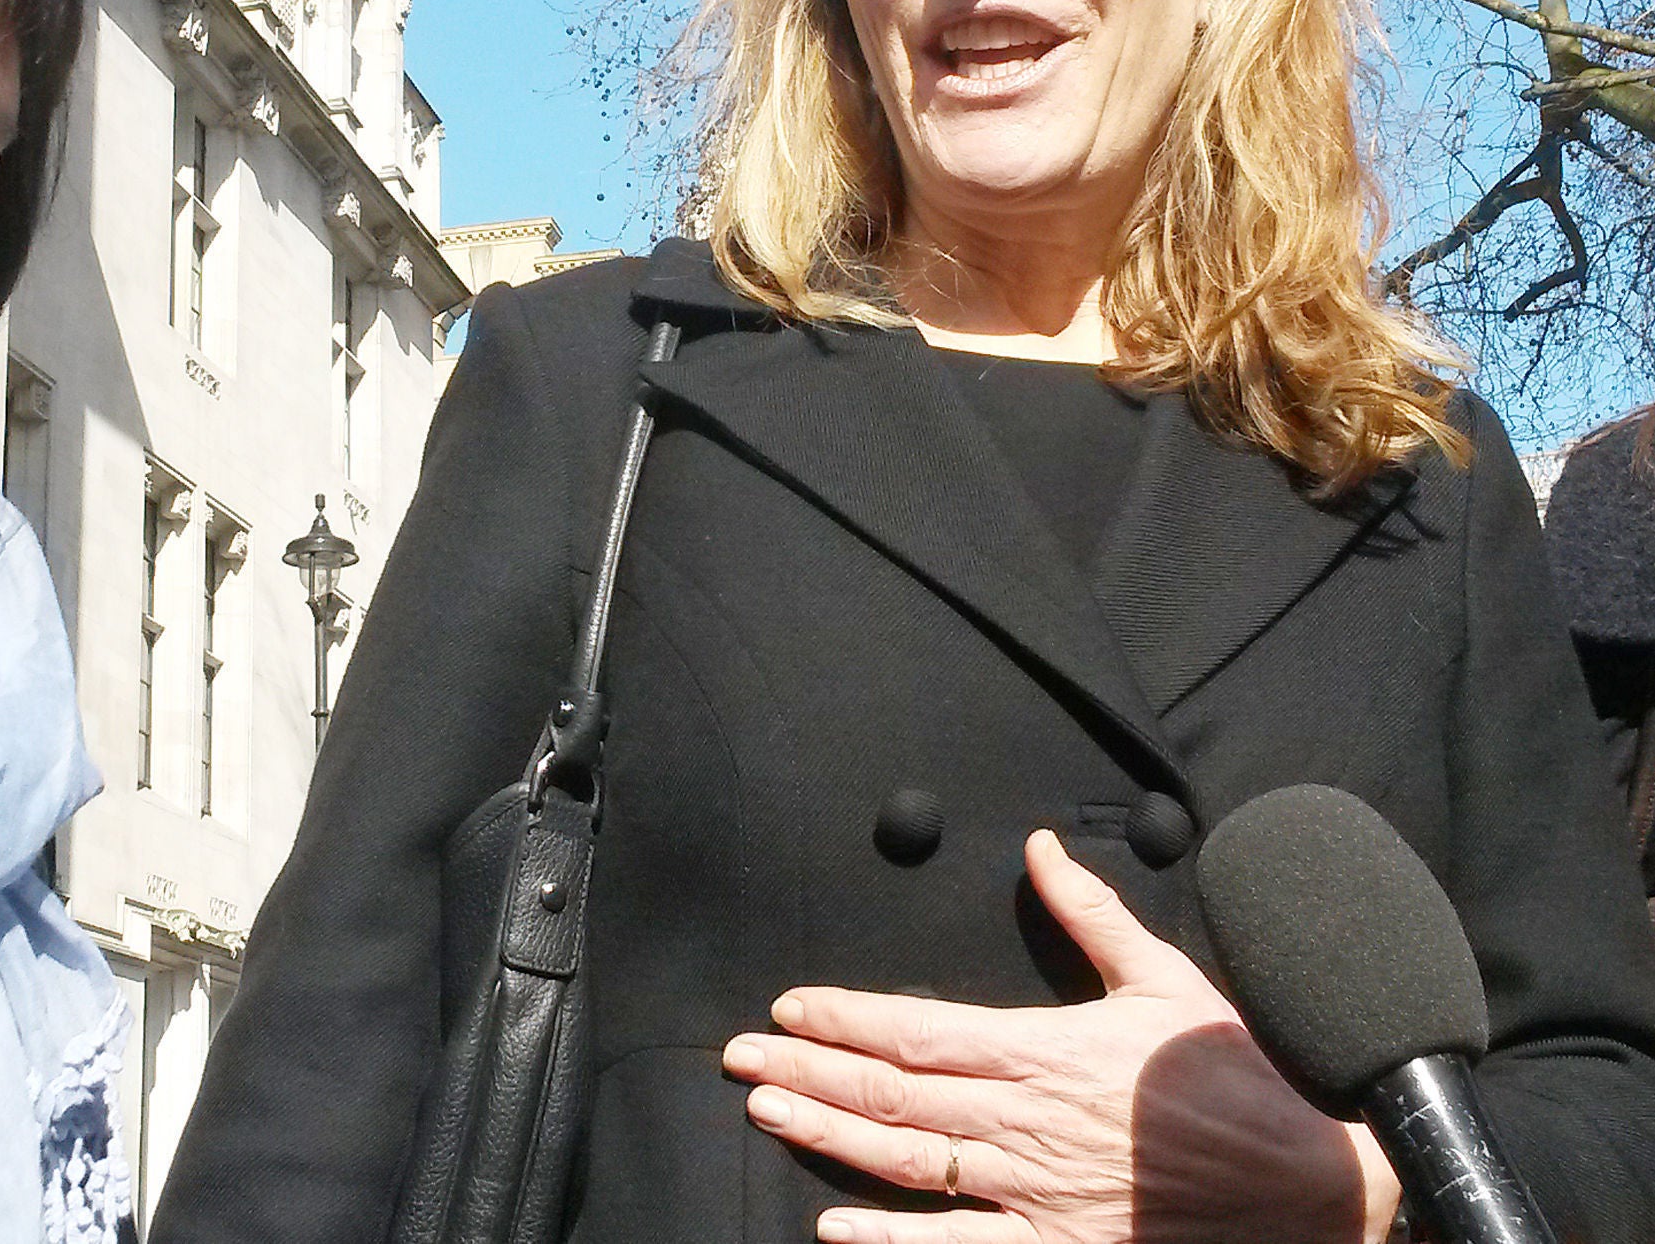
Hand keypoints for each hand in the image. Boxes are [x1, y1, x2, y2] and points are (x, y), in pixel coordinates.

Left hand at [721, 829, 1403, 1243]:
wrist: (1312, 1185)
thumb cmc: (1234, 1078)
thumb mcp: (1164, 980)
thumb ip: (1091, 914)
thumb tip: (1038, 848)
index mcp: (1044, 1050)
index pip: (918, 1028)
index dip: (844, 1018)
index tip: (789, 1007)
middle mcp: (1026, 1120)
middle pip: (892, 1093)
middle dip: (808, 1069)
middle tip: (739, 1057)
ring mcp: (1037, 1190)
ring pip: (907, 1162)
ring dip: (828, 1135)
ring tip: (767, 1111)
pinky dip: (892, 1241)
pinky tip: (834, 1230)